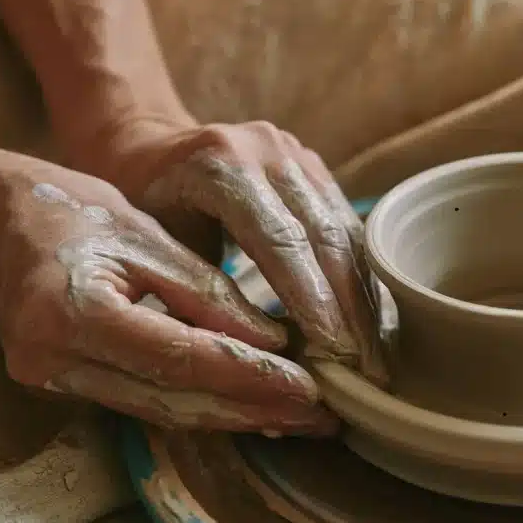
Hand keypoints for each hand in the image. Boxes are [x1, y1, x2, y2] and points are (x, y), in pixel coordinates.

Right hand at [0, 148, 337, 434]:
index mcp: (73, 309)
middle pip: (175, 400)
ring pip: (164, 411)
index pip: (181, 357)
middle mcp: (55, 358)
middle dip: (254, 410)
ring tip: (297, 418)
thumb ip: (203, 292)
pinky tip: (247, 408)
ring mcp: (52, 379)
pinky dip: (200, 405)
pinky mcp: (63, 384)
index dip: (251, 376)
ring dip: (235, 417)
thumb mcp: (142, 236)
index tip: (310, 387)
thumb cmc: (64, 208)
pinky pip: (145, 402)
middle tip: (321, 416)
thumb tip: (271, 341)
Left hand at [103, 120, 388, 384]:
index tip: (332, 351)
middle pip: (323, 235)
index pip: (278, 238)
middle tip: (364, 368)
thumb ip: (197, 298)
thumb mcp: (157, 249)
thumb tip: (243, 372)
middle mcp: (266, 151)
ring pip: (347, 233)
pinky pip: (351, 229)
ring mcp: (297, 156)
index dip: (309, 296)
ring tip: (376, 357)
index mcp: (219, 166)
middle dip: (349, 308)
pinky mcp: (318, 170)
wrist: (151, 150)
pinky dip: (364, 281)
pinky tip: (375, 326)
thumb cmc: (146, 208)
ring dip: (366, 300)